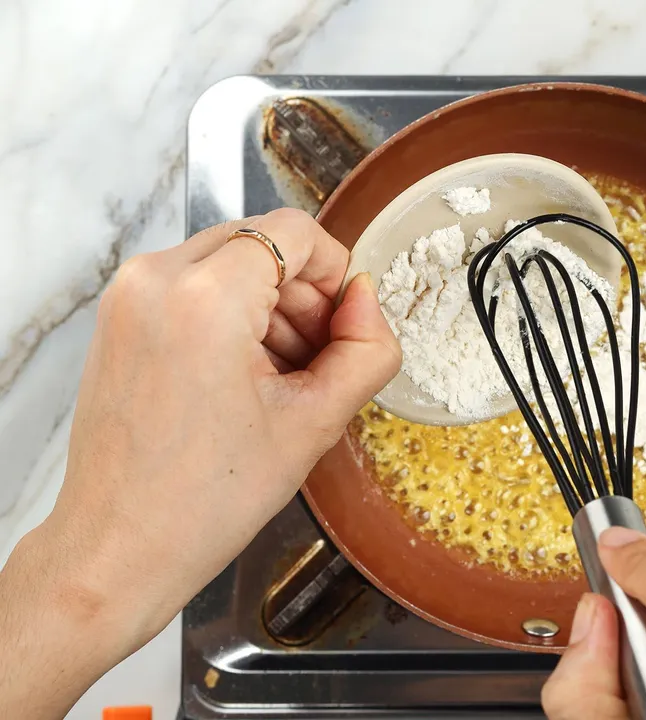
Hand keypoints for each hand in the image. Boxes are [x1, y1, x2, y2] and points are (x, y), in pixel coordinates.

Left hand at [0, 209, 400, 717]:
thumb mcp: (315, 423)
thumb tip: (366, 301)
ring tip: (280, 381)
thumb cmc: (202, 500)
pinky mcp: (120, 316)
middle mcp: (154, 281)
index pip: (293, 232)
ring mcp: (128, 296)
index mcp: (204, 299)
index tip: (343, 325)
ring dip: (270, 307)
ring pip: (230, 263)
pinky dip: (232, 316)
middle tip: (317, 362)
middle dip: (303, 295)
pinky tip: (245, 380)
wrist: (120, 546)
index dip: (334, 274)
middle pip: (261, 243)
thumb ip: (366, 350)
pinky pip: (195, 286)